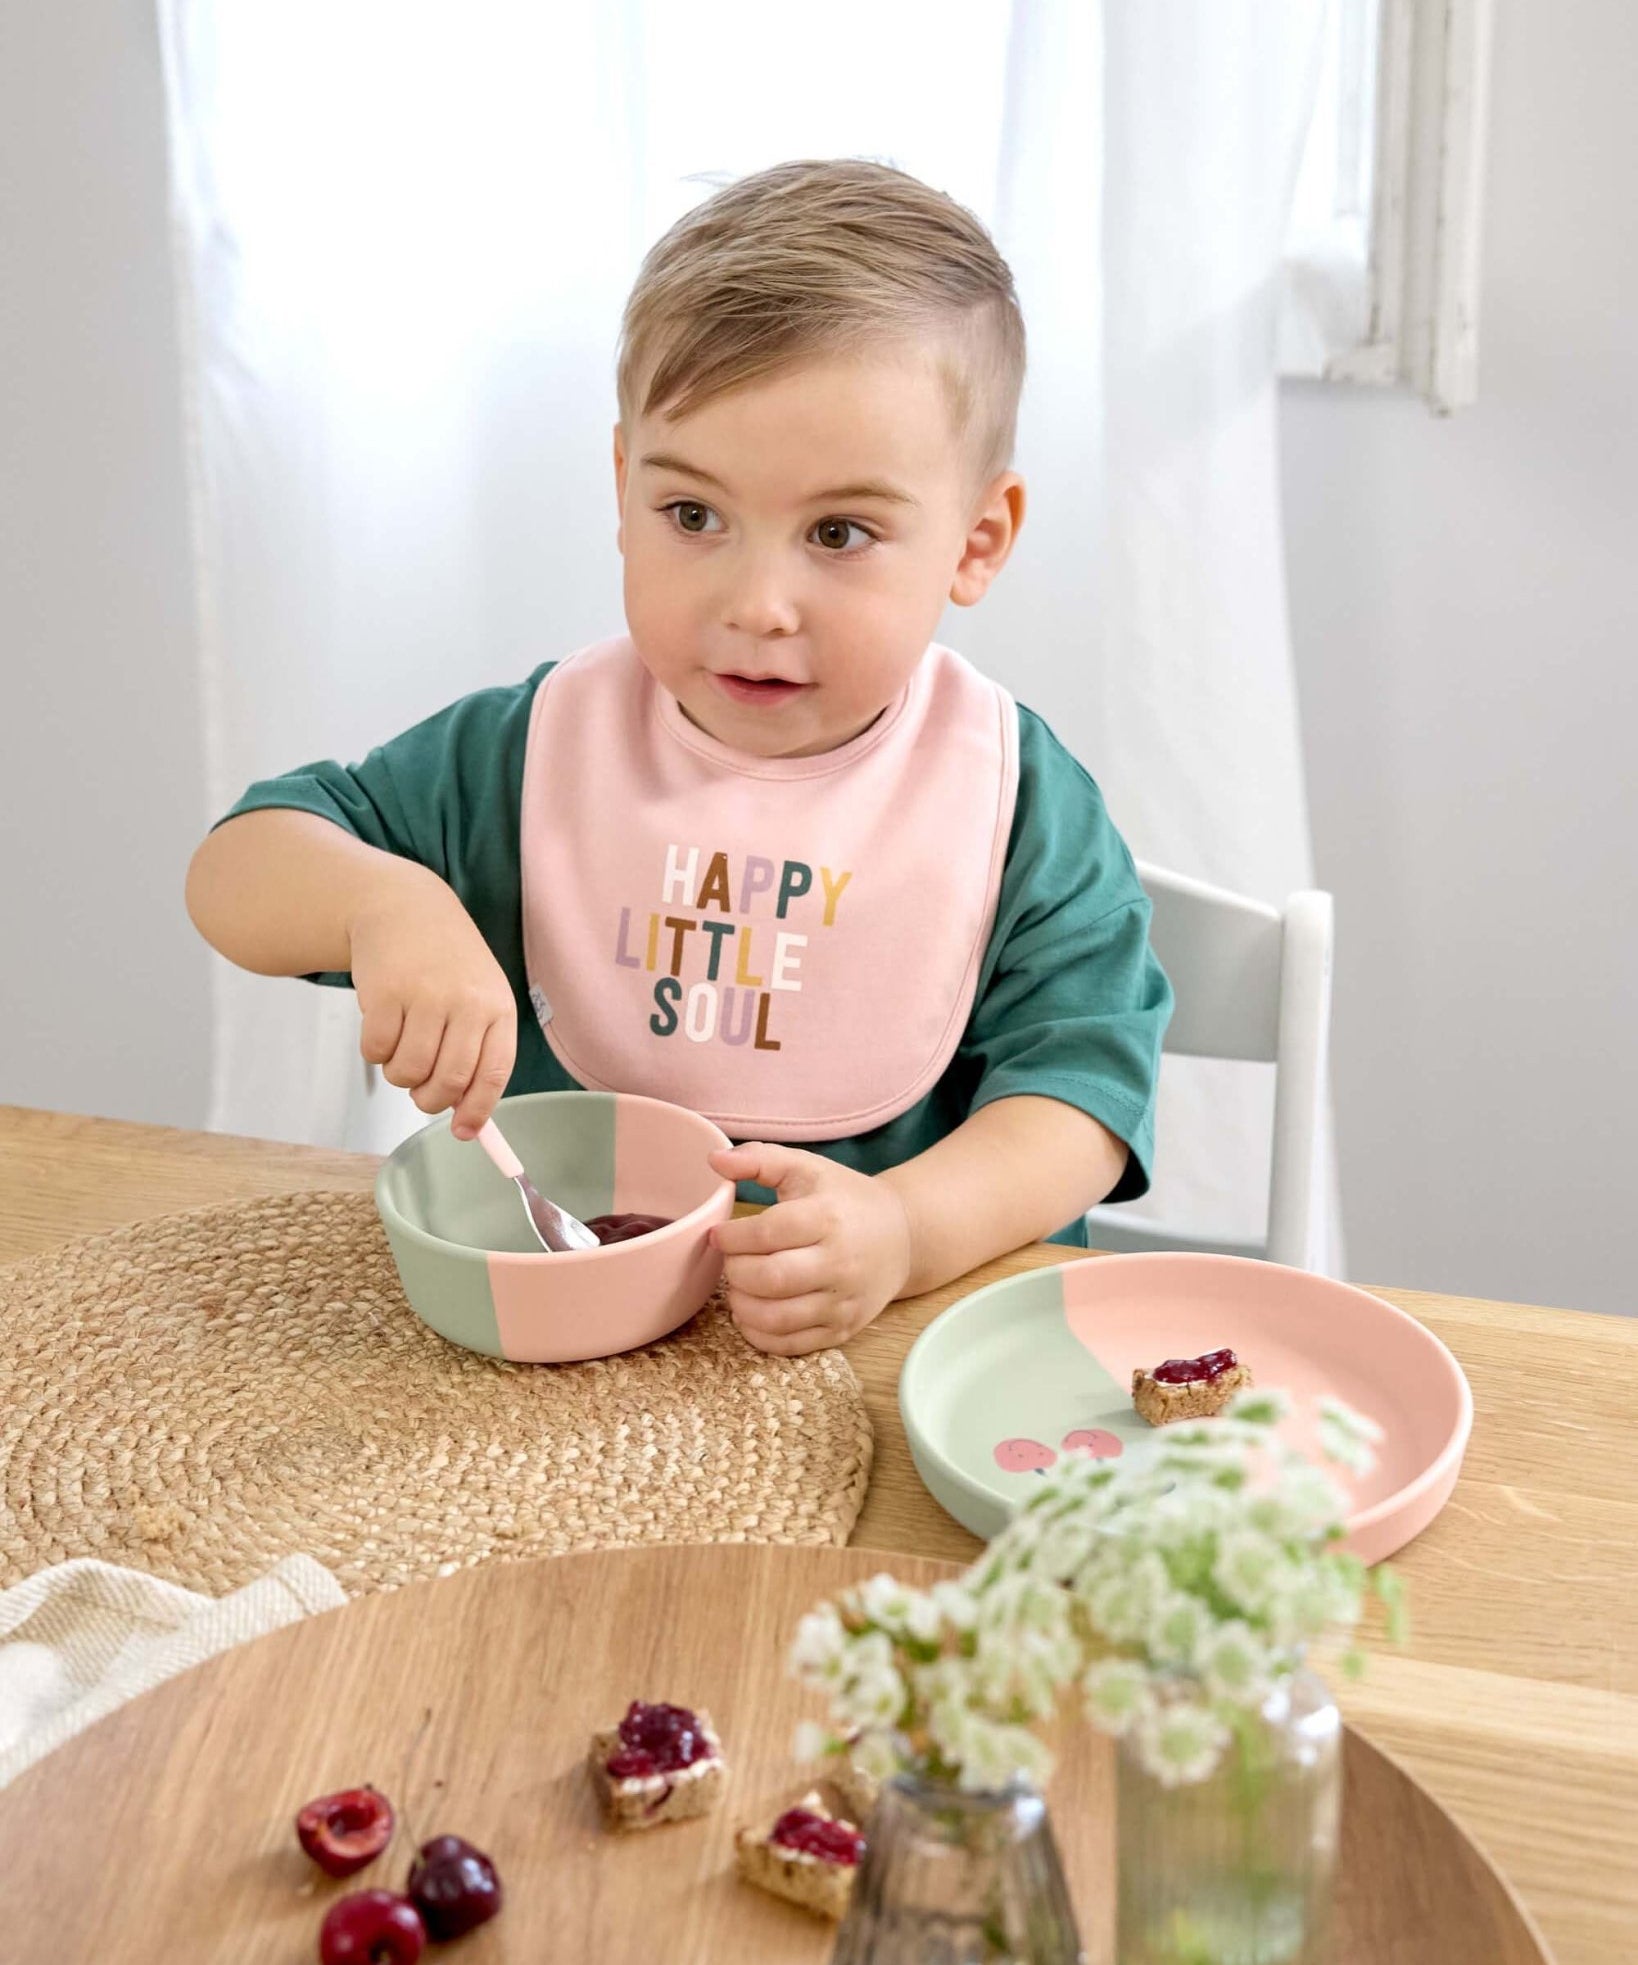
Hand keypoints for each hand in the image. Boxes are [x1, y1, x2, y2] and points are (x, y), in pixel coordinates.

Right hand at [347, 874, 515, 1140]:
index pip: (493, 1073)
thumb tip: (468, 1124)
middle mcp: (466, 1002)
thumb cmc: (446, 965)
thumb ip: (477, 1052)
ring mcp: (425, 995)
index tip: (463, 1132)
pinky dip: (375, 1053)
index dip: (477, 1109)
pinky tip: (383, 1028)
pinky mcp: (385, 992)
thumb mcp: (478, 997)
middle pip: (448, 1081)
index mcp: (498, 1007)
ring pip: (408, 1071)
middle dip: (429, 1100)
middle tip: (420, 1092)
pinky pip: (376, 1051)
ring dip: (400, 1075)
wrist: (404, 908)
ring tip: (402, 1051)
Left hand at [706, 1142, 912, 1355]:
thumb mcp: (807, 1168)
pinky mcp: (843, 1330)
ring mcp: (843, 1301)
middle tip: (731, 1260)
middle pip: (769, 1279)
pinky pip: (791, 1345)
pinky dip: (759, 1334)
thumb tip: (714, 1158)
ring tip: (739, 1286)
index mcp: (828, 1218)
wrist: (903, 1236)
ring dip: (742, 1305)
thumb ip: (759, 1159)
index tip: (718, 1234)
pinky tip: (752, 1312)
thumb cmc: (845, 1199)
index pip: (768, 1232)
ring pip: (776, 1318)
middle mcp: (840, 1263)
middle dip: (735, 1271)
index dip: (731, 1236)